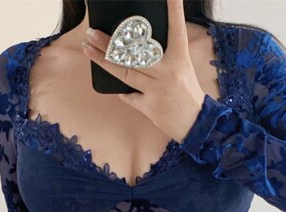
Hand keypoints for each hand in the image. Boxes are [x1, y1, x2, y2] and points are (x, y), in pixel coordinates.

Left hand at [82, 0, 205, 142]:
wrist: (196, 125)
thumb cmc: (186, 95)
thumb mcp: (181, 69)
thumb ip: (162, 58)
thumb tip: (134, 47)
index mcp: (180, 58)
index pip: (177, 28)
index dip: (174, 9)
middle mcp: (168, 72)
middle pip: (135, 53)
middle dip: (110, 42)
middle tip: (92, 33)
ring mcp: (158, 90)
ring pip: (125, 72)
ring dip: (103, 60)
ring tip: (88, 49)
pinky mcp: (150, 107)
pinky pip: (129, 95)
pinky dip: (122, 90)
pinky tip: (114, 84)